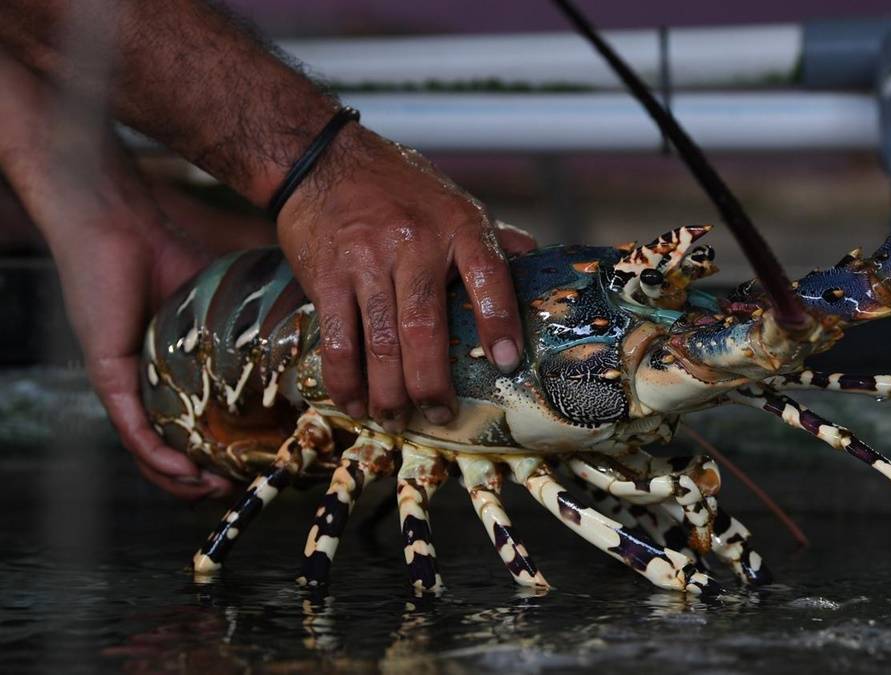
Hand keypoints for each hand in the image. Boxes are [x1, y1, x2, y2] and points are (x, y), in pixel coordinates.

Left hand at [0, 53, 231, 498]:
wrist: (124, 223)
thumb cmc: (175, 252)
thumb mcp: (234, 299)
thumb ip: (268, 319)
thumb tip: (331, 327)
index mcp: (182, 372)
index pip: (205, 425)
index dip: (232, 453)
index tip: (266, 463)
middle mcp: (152, 385)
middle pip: (175, 450)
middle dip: (206, 480)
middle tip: (241, 488)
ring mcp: (128, 383)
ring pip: (150, 451)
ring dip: (181, 481)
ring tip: (214, 490)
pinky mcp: (110, 375)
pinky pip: (132, 429)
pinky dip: (157, 458)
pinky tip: (184, 472)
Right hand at [277, 128, 528, 430]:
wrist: (323, 158)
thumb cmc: (401, 188)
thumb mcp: (456, 203)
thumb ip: (495, 242)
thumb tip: (541, 269)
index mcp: (458, 226)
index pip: (488, 276)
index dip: (499, 322)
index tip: (507, 362)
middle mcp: (414, 243)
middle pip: (424, 328)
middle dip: (432, 383)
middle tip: (440, 415)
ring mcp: (367, 261)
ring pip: (379, 343)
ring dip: (389, 393)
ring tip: (398, 419)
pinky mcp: (327, 276)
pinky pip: (336, 339)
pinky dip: (345, 379)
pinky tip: (355, 402)